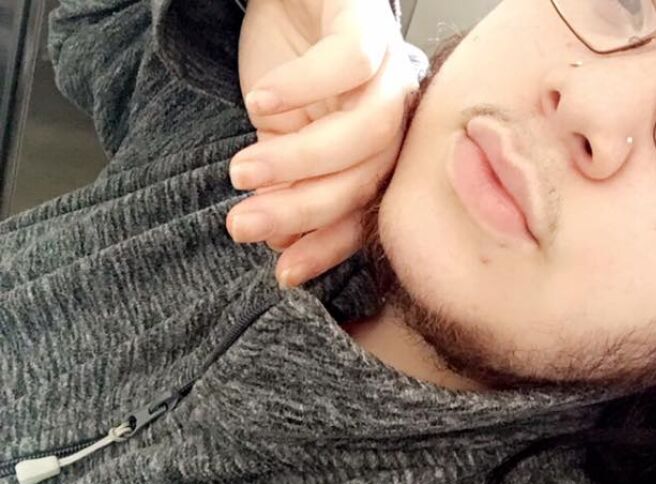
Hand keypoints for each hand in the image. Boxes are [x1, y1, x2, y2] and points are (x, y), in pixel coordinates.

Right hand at [229, 0, 418, 287]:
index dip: (330, 245)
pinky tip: (259, 103)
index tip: (284, 273)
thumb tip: (278, 243)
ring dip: (301, 160)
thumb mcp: (282, 137)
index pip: (368, 209)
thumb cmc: (293, 68)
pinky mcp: (369, 24)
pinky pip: (352, 61)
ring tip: (243, 171)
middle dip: (304, 209)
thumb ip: (287, 185)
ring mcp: (390, 69)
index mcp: (383, 151)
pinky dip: (305, 87)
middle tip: (242, 225)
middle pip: (369, 176)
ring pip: (368, 130)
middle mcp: (399, 115)